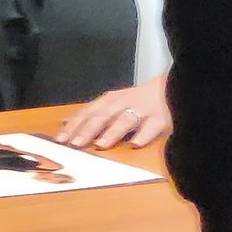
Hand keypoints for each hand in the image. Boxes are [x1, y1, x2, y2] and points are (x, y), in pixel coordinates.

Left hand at [55, 74, 170, 148]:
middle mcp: (123, 103)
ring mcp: (141, 110)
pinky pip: (151, 127)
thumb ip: (91, 113)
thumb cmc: (137, 99)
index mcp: (110, 100)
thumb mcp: (112, 103)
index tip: (60, 139)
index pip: (88, 113)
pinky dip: (143, 135)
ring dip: (112, 132)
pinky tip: (135, 144)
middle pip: (103, 116)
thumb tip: (65, 123)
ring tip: (101, 144)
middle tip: (75, 144)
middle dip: (88, 129)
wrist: (171, 86)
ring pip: (125, 120)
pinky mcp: (160, 118)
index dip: (74, 125)